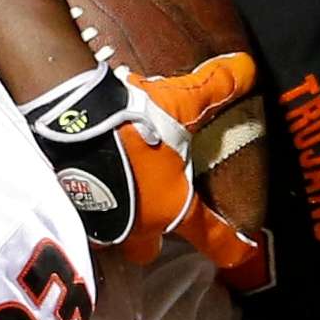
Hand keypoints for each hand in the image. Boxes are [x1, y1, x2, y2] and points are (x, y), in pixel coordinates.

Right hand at [19, 55, 263, 285]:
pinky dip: (86, 202)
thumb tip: (249, 66)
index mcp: (173, 208)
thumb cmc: (135, 126)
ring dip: (116, 218)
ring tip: (115, 189)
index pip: (212, 237)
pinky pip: (84, 217)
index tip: (245, 253)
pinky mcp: (69, 213)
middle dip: (151, 237)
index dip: (232, 247)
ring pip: (112, 235)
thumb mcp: (180, 103)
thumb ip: (216, 88)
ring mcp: (101, 225)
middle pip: (147, 249)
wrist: (71, 126)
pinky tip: (85, 178)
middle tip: (153, 210)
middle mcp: (138, 227)